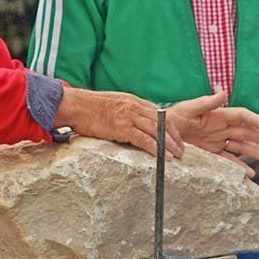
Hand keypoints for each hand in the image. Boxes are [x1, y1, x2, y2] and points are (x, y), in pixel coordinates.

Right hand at [54, 87, 184, 159]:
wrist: (76, 105)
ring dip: (170, 144)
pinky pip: (144, 139)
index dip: (170, 126)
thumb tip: (132, 121)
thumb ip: (125, 110)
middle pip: (162, 121)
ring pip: (157, 130)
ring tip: (178, 155)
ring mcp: (129, 116)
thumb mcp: (113, 103)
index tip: (176, 137)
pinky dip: (157, 148)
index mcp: (133, 100)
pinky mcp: (122, 127)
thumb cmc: (89, 107)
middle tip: (182, 149)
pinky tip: (164, 157)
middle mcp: (134, 106)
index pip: (158, 113)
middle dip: (175, 136)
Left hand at [167, 92, 258, 177]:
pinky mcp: (210, 153)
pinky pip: (228, 160)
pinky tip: (250, 173)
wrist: (158, 134)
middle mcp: (219, 128)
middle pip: (245, 132)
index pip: (240, 115)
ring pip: (240, 146)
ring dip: (255, 151)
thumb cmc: (170, 118)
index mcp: (216, 115)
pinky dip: (239, 166)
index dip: (254, 119)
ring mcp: (216, 141)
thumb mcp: (186, 108)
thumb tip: (223, 91)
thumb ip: (205, 102)